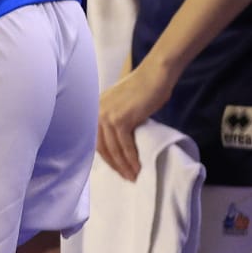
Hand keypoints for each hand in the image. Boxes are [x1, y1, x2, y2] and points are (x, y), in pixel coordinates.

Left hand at [97, 54, 175, 181]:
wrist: (155, 75)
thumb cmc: (144, 89)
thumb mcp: (122, 105)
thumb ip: (117, 119)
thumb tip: (119, 142)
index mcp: (96, 107)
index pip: (96, 139)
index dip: (107, 157)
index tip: (117, 169)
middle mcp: (97, 111)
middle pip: (102, 147)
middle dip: (114, 165)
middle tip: (126, 177)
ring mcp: (107, 115)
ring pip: (113, 149)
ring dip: (123, 166)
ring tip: (133, 177)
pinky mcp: (120, 119)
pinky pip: (124, 146)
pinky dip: (131, 159)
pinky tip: (137, 167)